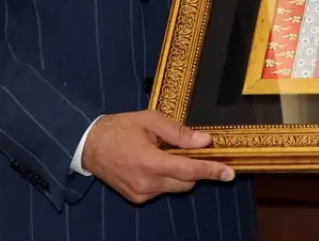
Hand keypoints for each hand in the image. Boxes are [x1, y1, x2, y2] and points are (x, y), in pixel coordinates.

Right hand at [81, 110, 234, 204]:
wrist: (89, 144)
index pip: (190, 170)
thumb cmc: (120, 128)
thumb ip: (178, 132)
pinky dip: (166, 178)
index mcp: (151, 162)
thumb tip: (204, 141)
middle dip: (197, 170)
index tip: (229, 172)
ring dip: (181, 174)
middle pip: (186, 182)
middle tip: (201, 153)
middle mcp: (147, 183)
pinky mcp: (136, 198)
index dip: (212, 171)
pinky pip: (161, 190)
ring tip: (170, 153)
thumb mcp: (151, 121)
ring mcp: (141, 193)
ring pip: (175, 187)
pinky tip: (156, 162)